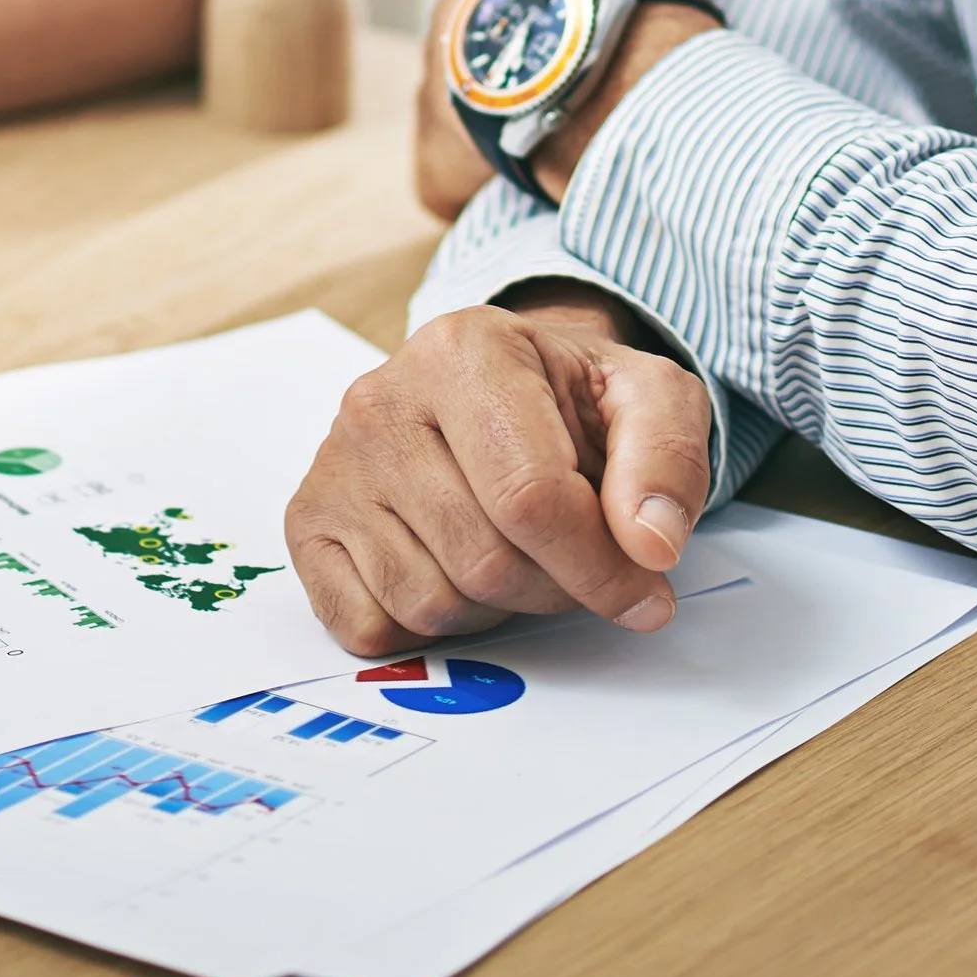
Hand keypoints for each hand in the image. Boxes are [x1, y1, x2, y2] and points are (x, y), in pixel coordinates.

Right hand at [285, 292, 712, 653]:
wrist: (497, 389)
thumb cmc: (570, 401)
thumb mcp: (649, 400)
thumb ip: (668, 460)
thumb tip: (650, 544)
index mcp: (463, 349)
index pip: (533, 498)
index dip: (602, 567)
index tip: (647, 590)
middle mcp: (380, 398)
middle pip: (484, 560)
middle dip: (553, 586)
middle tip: (573, 557)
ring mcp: (334, 461)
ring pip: (430, 602)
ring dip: (494, 606)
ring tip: (512, 548)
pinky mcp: (308, 520)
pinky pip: (369, 627)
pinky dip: (425, 627)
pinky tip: (452, 566)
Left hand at [414, 0, 716, 217]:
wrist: (581, 46)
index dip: (569, 11)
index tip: (605, 32)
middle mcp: (454, 14)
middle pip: (496, 48)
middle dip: (540, 69)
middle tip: (595, 93)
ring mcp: (440, 87)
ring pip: (476, 112)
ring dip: (515, 125)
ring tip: (573, 147)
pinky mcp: (438, 157)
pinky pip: (457, 177)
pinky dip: (492, 188)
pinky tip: (536, 194)